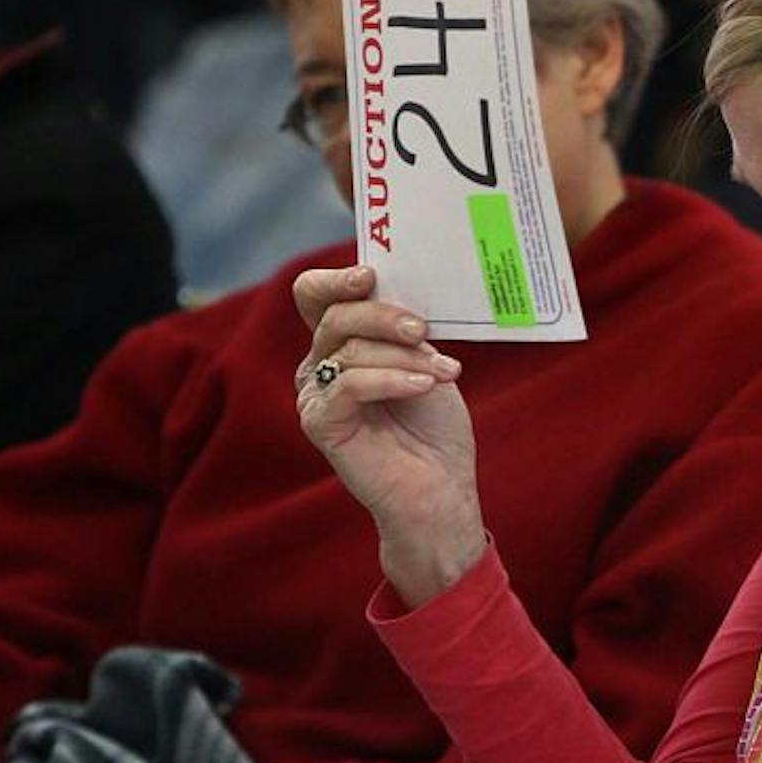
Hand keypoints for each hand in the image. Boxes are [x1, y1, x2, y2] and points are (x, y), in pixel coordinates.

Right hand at [293, 266, 484, 606]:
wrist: (440, 488)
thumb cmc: (434, 428)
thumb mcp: (426, 363)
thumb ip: (406, 331)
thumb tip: (405, 297)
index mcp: (341, 344)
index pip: (315, 296)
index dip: (334, 279)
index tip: (370, 274)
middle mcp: (319, 365)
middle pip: (336, 316)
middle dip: (384, 316)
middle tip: (424, 330)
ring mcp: (315, 394)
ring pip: (349, 349)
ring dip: (403, 355)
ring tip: (446, 373)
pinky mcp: (319, 422)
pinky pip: (349, 385)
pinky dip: (392, 380)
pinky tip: (424, 386)